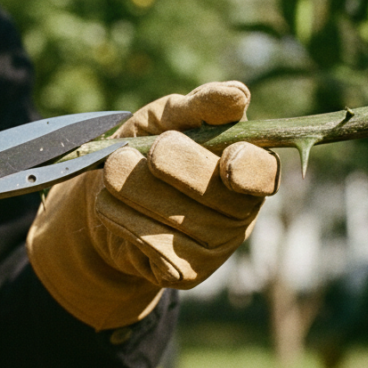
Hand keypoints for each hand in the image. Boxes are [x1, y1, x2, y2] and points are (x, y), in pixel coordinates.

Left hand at [27, 82, 278, 329]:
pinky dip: (118, 215)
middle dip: (164, 162)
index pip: (262, 171)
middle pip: (211, 190)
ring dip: (127, 187)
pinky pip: (149, 241)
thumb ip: (199, 106)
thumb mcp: (166, 118)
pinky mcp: (187, 273)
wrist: (105, 196)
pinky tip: (111, 205)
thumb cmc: (146, 147)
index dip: (248, 167)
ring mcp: (217, 246)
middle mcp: (241, 211)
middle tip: (135, 151)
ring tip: (112, 174)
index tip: (228, 157)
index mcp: (248, 167)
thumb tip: (236, 95)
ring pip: (172, 214)